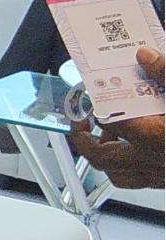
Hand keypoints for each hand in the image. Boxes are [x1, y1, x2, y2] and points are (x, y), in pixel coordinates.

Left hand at [69, 46, 163, 189]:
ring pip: (117, 175)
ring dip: (105, 156)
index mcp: (155, 136)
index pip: (110, 120)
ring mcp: (161, 176)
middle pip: (101, 157)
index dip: (98, 104)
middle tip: (81, 120)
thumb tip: (146, 56)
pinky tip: (135, 151)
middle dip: (84, 138)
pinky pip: (138, 182)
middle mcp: (153, 161)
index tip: (95, 90)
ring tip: (106, 135)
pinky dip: (127, 168)